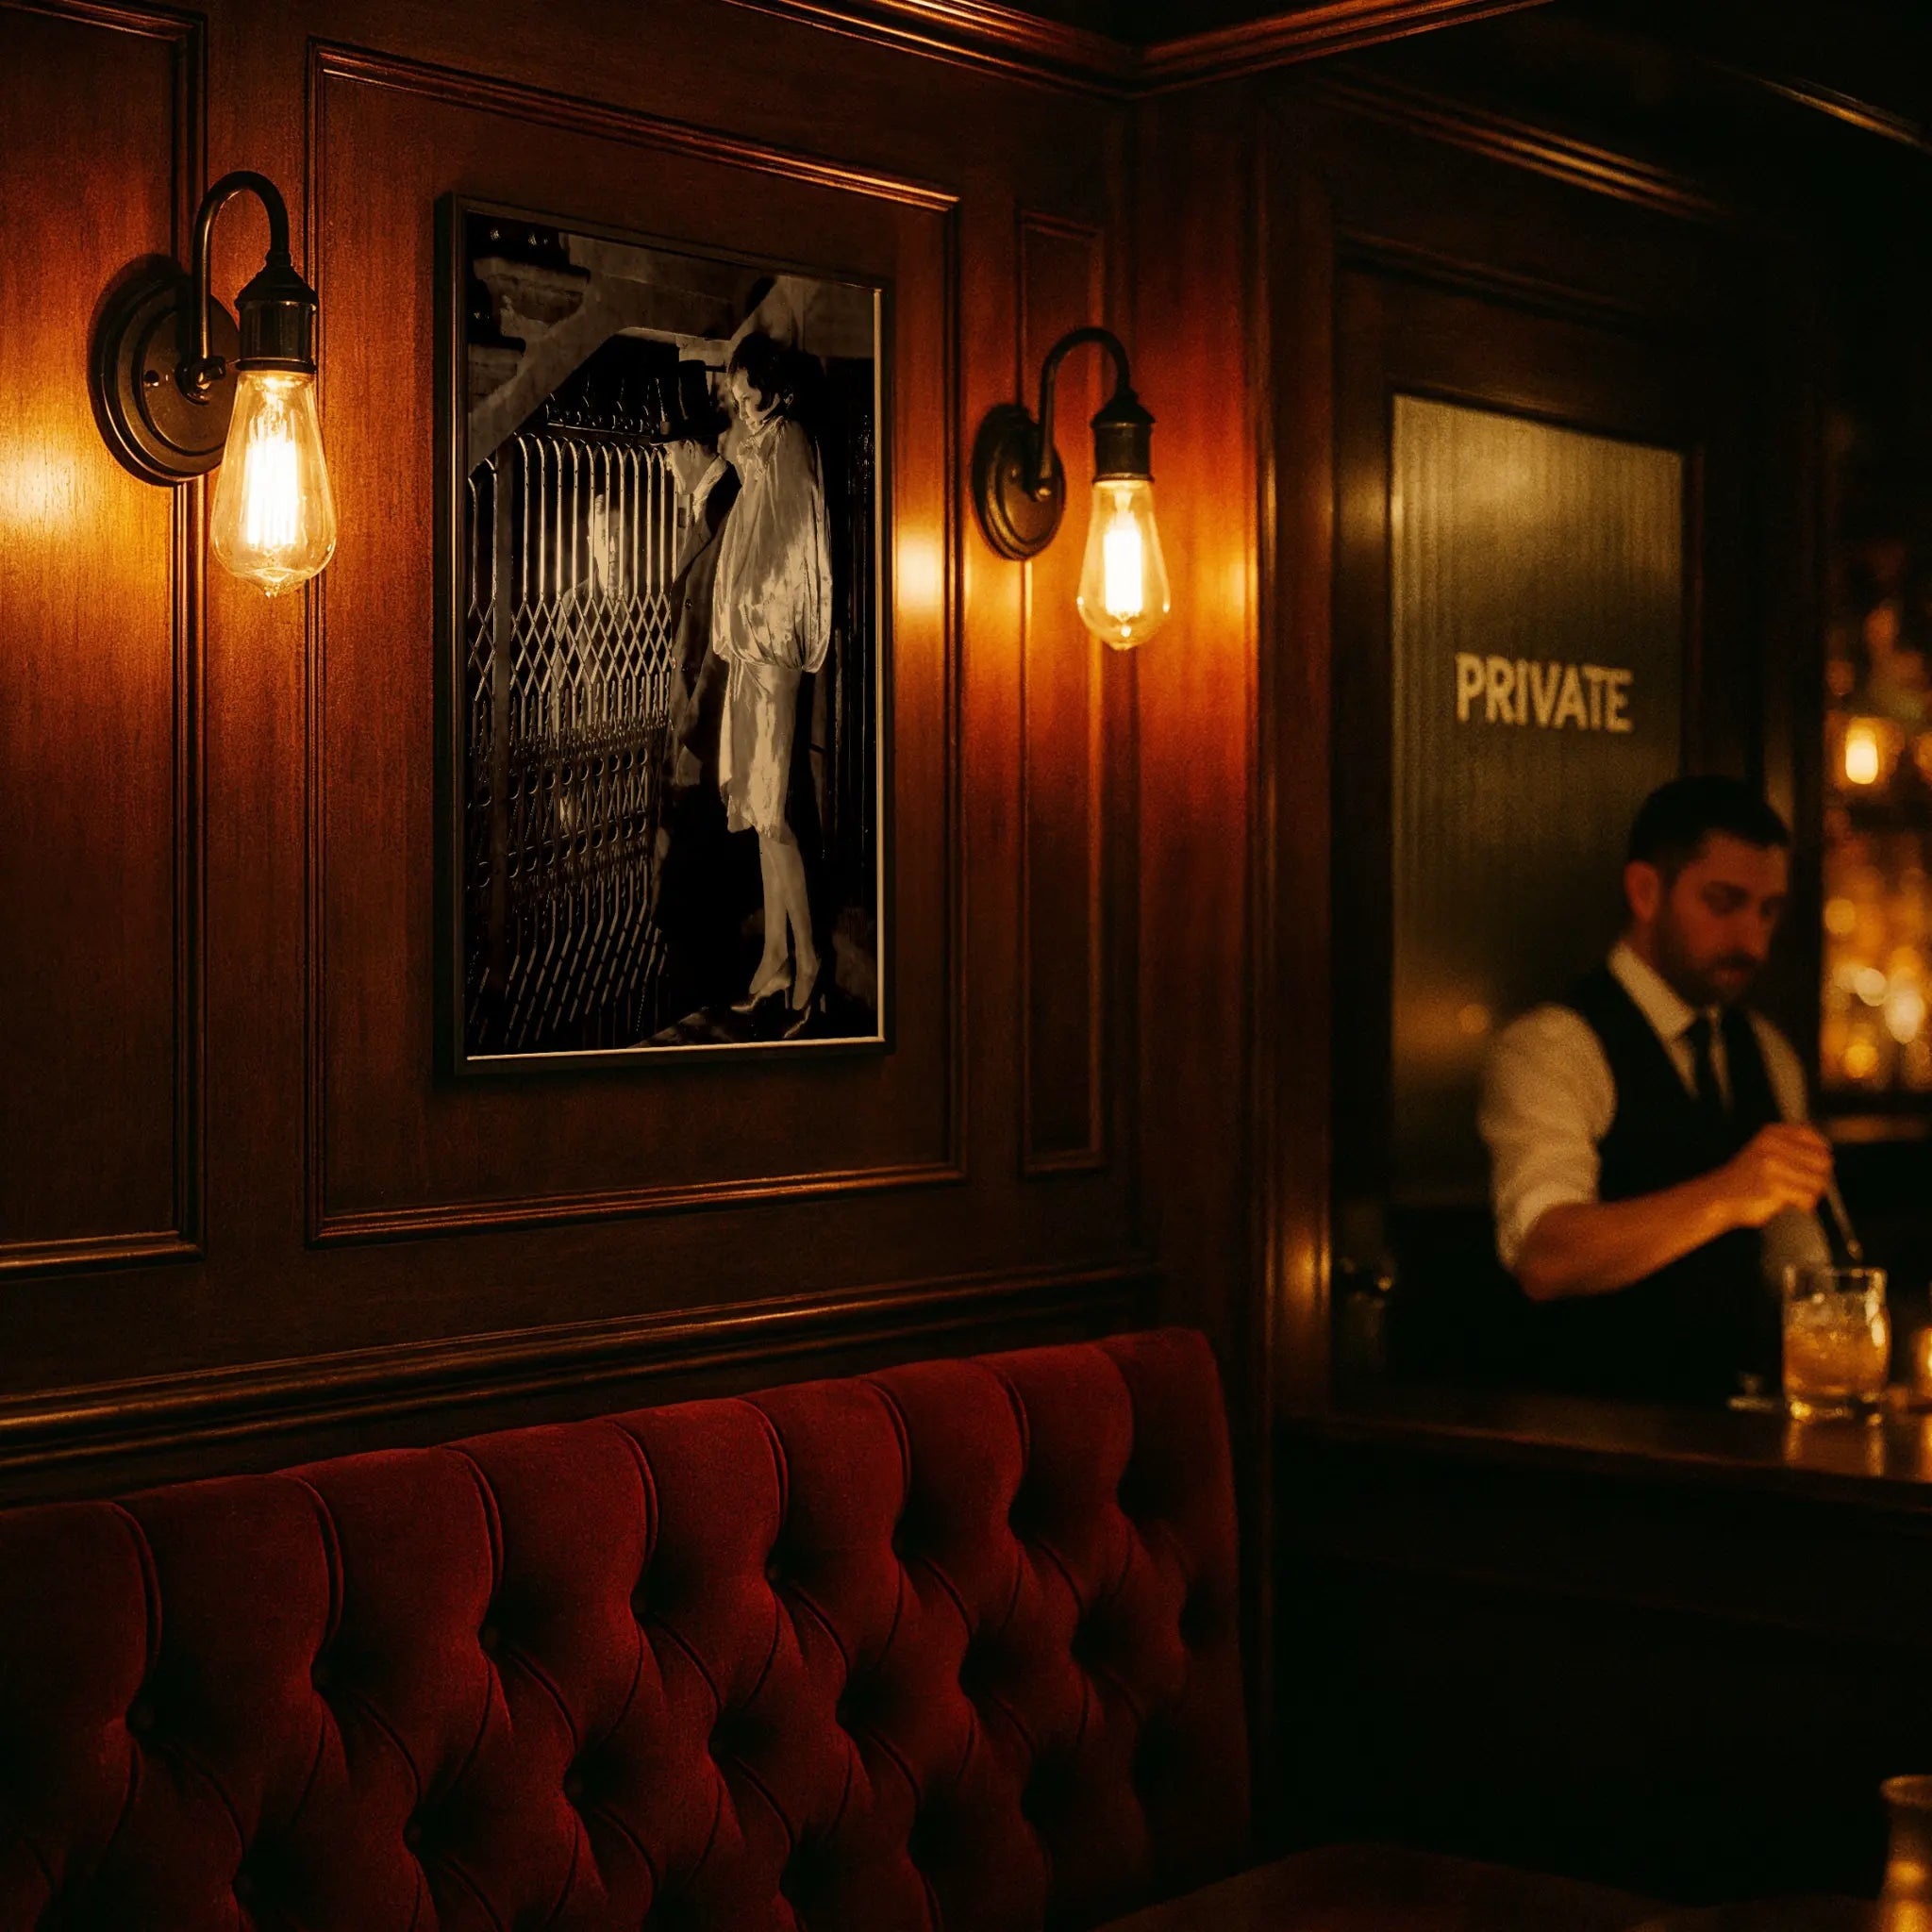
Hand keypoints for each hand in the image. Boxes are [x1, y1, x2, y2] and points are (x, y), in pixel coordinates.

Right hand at [1713, 1123, 1833, 1228]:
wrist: (1719, 1196)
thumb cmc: (1747, 1177)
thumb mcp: (1764, 1150)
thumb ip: (1791, 1147)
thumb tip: (1826, 1156)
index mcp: (1770, 1134)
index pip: (1812, 1136)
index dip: (1820, 1151)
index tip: (1816, 1164)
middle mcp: (1772, 1146)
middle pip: (1822, 1159)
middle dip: (1819, 1175)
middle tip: (1808, 1184)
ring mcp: (1772, 1166)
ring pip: (1818, 1180)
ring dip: (1813, 1192)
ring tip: (1800, 1195)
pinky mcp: (1774, 1187)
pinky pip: (1807, 1196)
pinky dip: (1805, 1203)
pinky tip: (1794, 1203)